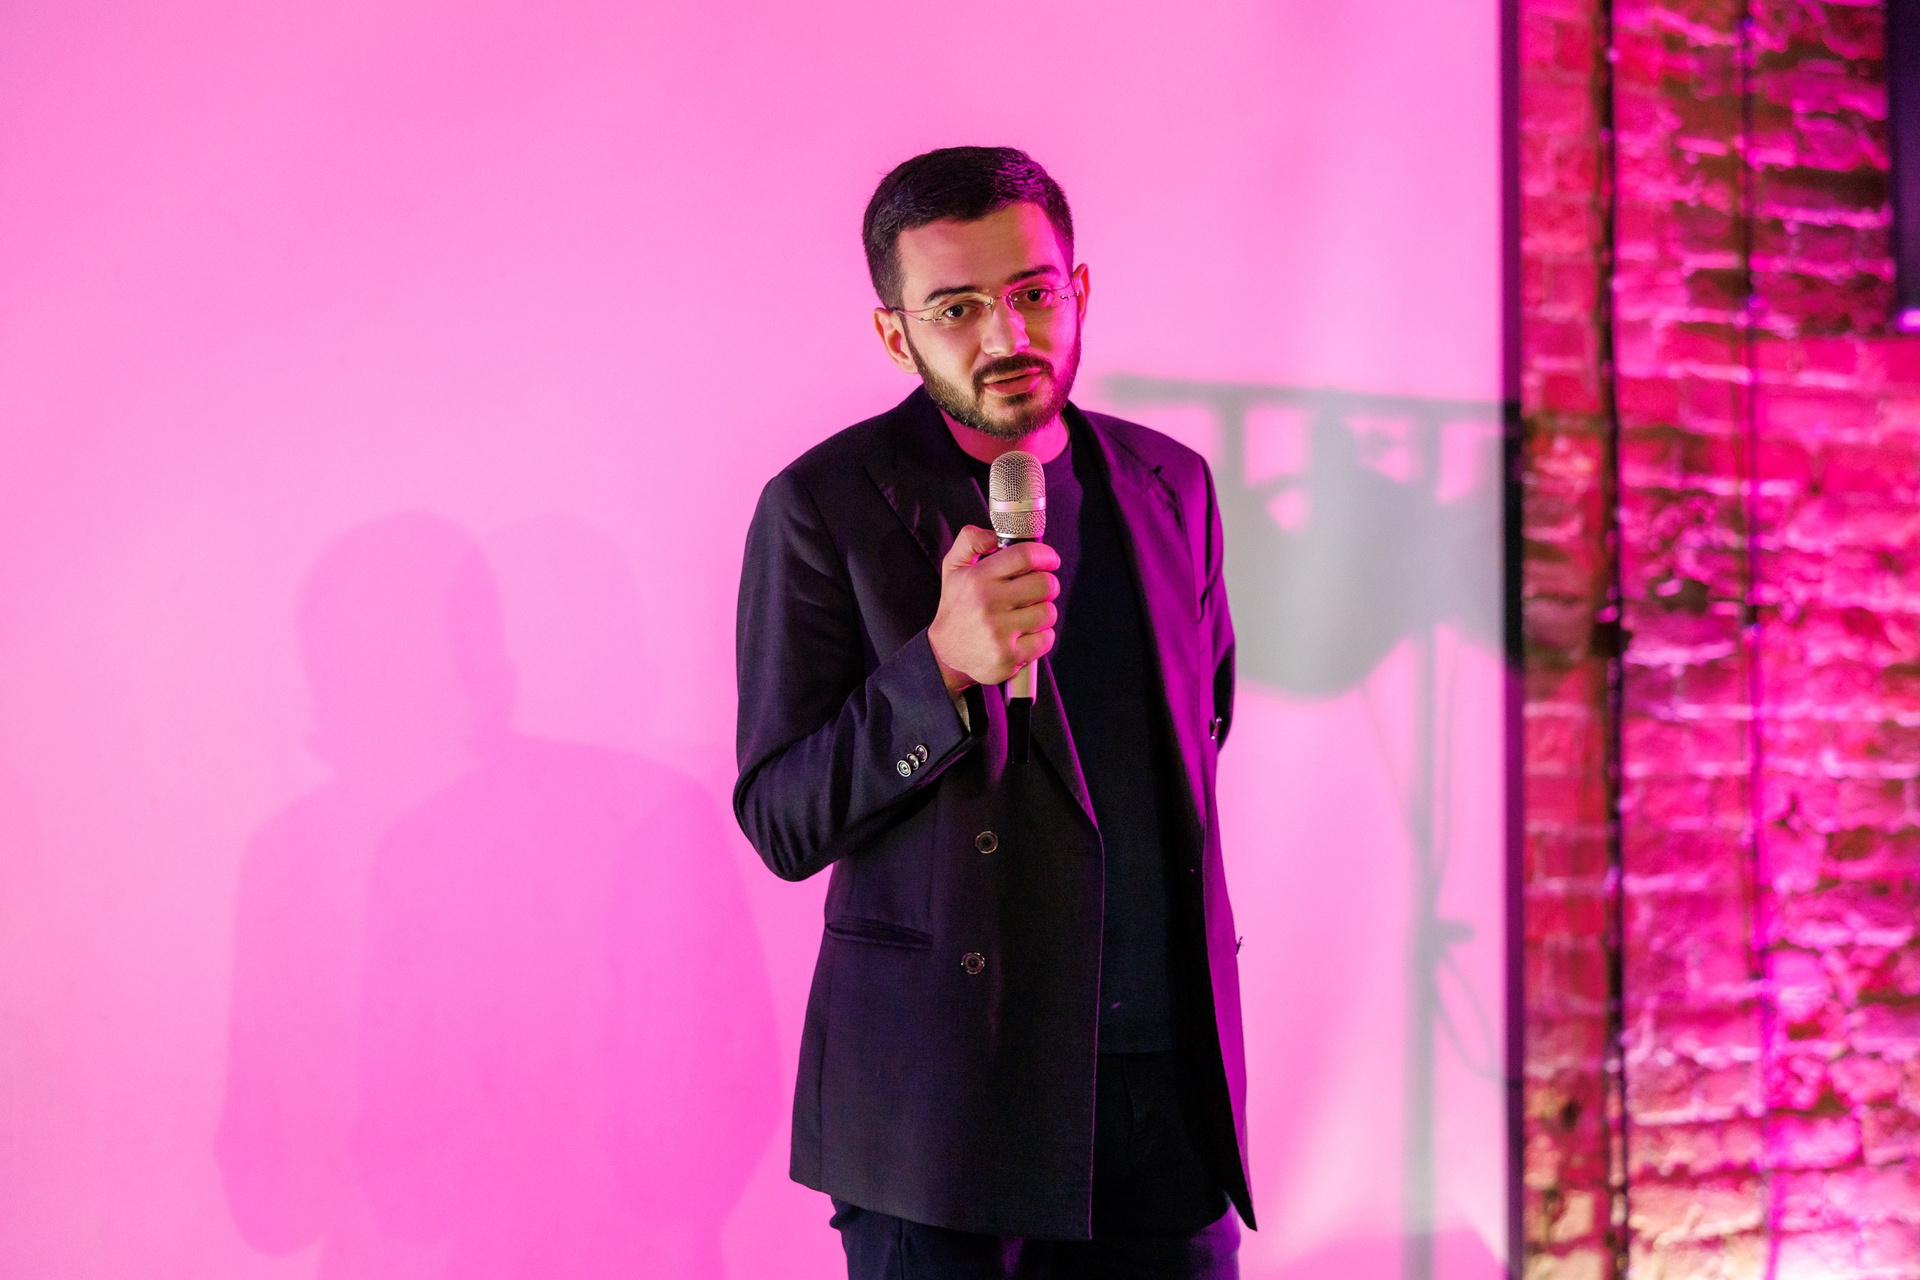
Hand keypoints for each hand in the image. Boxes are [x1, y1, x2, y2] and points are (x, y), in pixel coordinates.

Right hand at [928, 525, 1059, 696]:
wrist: (945, 653)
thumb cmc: (957, 606)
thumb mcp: (953, 568)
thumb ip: (970, 540)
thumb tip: (993, 534)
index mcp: (978, 578)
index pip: (1025, 556)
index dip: (1045, 555)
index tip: (1050, 560)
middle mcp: (988, 604)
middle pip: (1045, 584)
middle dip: (1048, 585)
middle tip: (1038, 590)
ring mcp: (999, 632)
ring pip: (1048, 613)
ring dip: (1043, 613)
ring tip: (1026, 615)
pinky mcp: (1009, 657)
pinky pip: (1046, 639)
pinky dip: (1040, 637)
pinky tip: (1024, 636)